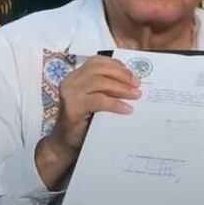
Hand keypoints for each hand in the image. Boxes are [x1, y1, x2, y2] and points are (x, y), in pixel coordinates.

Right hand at [35, 56, 140, 187]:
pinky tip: (126, 109)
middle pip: (100, 69)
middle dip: (122, 75)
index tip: (133, 75)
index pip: (98, 61)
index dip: (117, 65)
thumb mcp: (96, 98)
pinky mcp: (73, 107)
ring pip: (100, 82)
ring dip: (121, 88)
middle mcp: (71, 80)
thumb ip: (108, 88)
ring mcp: (70, 93)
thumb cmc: (85, 120)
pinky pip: (98, 100)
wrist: (66, 143)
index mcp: (76, 75)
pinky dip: (115, 104)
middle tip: (137, 85)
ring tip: (135, 96)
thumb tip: (134, 82)